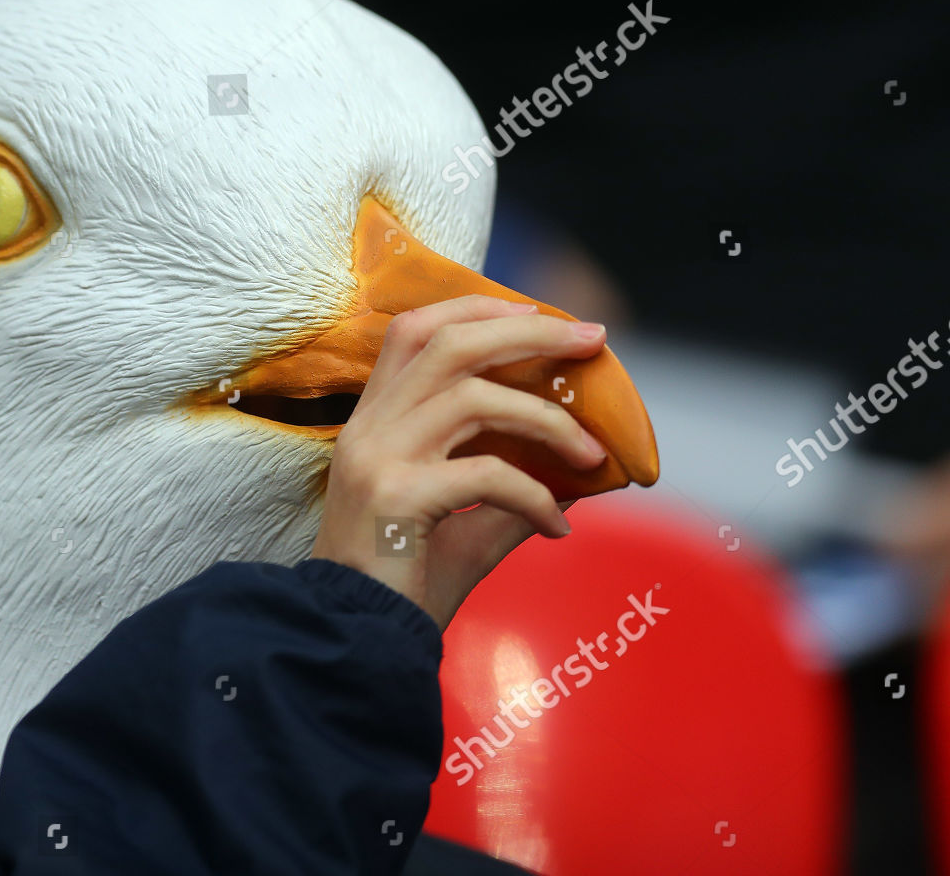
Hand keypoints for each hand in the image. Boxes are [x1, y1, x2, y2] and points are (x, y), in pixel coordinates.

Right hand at [310, 294, 608, 629]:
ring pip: (475, 397)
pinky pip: (488, 474)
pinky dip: (536, 496)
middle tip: (590, 340)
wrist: (358, 641)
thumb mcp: (464, 527)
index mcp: (374, 422)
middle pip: (450, 343)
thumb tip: (577, 472)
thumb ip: (510, 491)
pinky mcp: (397, 498)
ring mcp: (379, 460)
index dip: (476, 308)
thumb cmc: (403, 586)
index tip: (535, 313)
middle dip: (527, 333)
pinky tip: (555, 528)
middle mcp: (370, 429)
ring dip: (548, 420)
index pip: (415, 331)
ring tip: (590, 455)